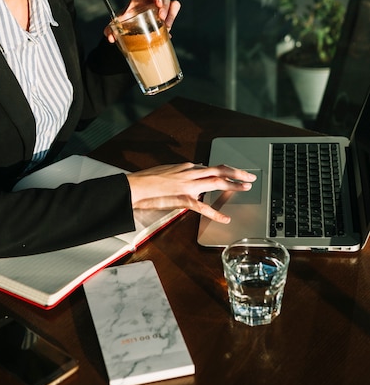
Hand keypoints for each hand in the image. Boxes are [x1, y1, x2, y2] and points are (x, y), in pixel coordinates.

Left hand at [104, 0, 180, 42]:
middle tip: (162, 18)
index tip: (157, 4)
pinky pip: (174, 11)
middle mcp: (153, 0)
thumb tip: (110, 37)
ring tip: (167, 26)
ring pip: (172, 4)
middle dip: (165, 7)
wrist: (130, 24)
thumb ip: (111, 28)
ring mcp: (161, 7)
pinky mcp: (166, 14)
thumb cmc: (125, 18)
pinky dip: (173, 19)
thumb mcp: (118, 21)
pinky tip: (168, 31)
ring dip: (172, 14)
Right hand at [126, 162, 256, 223]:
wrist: (135, 187)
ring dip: (233, 184)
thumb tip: (191, 169)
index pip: (209, 167)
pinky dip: (216, 213)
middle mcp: (190, 173)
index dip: (225, 169)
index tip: (234, 171)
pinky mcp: (183, 199)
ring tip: (245, 187)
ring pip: (216, 182)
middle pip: (218, 170)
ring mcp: (188, 186)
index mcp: (186, 167)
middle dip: (236, 172)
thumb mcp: (167, 170)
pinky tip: (226, 218)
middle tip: (250, 176)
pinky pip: (204, 207)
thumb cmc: (147, 180)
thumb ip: (182, 171)